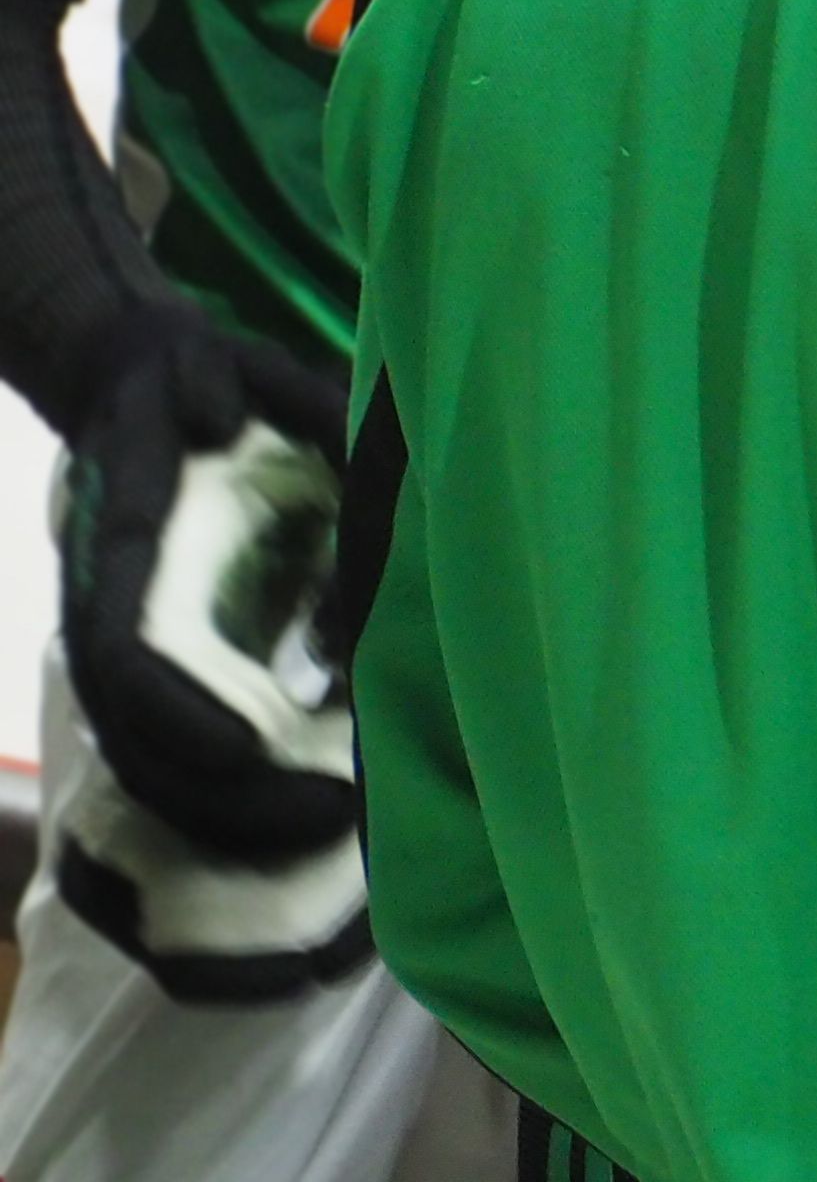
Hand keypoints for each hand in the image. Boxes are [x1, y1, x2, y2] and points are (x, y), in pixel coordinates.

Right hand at [61, 299, 358, 862]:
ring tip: (328, 830)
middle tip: (327, 818)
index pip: (122, 649)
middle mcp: (107, 609)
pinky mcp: (159, 650)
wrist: (143, 376)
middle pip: (134, 735)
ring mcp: (125, 638)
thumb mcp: (226, 367)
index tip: (251, 749)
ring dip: (224, 809)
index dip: (175, 708)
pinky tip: (299, 808)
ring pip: (145, 758)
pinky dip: (222, 788)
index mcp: (119, 543)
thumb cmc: (201, 375)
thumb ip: (239, 390)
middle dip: (220, 791)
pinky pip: (170, 742)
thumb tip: (225, 417)